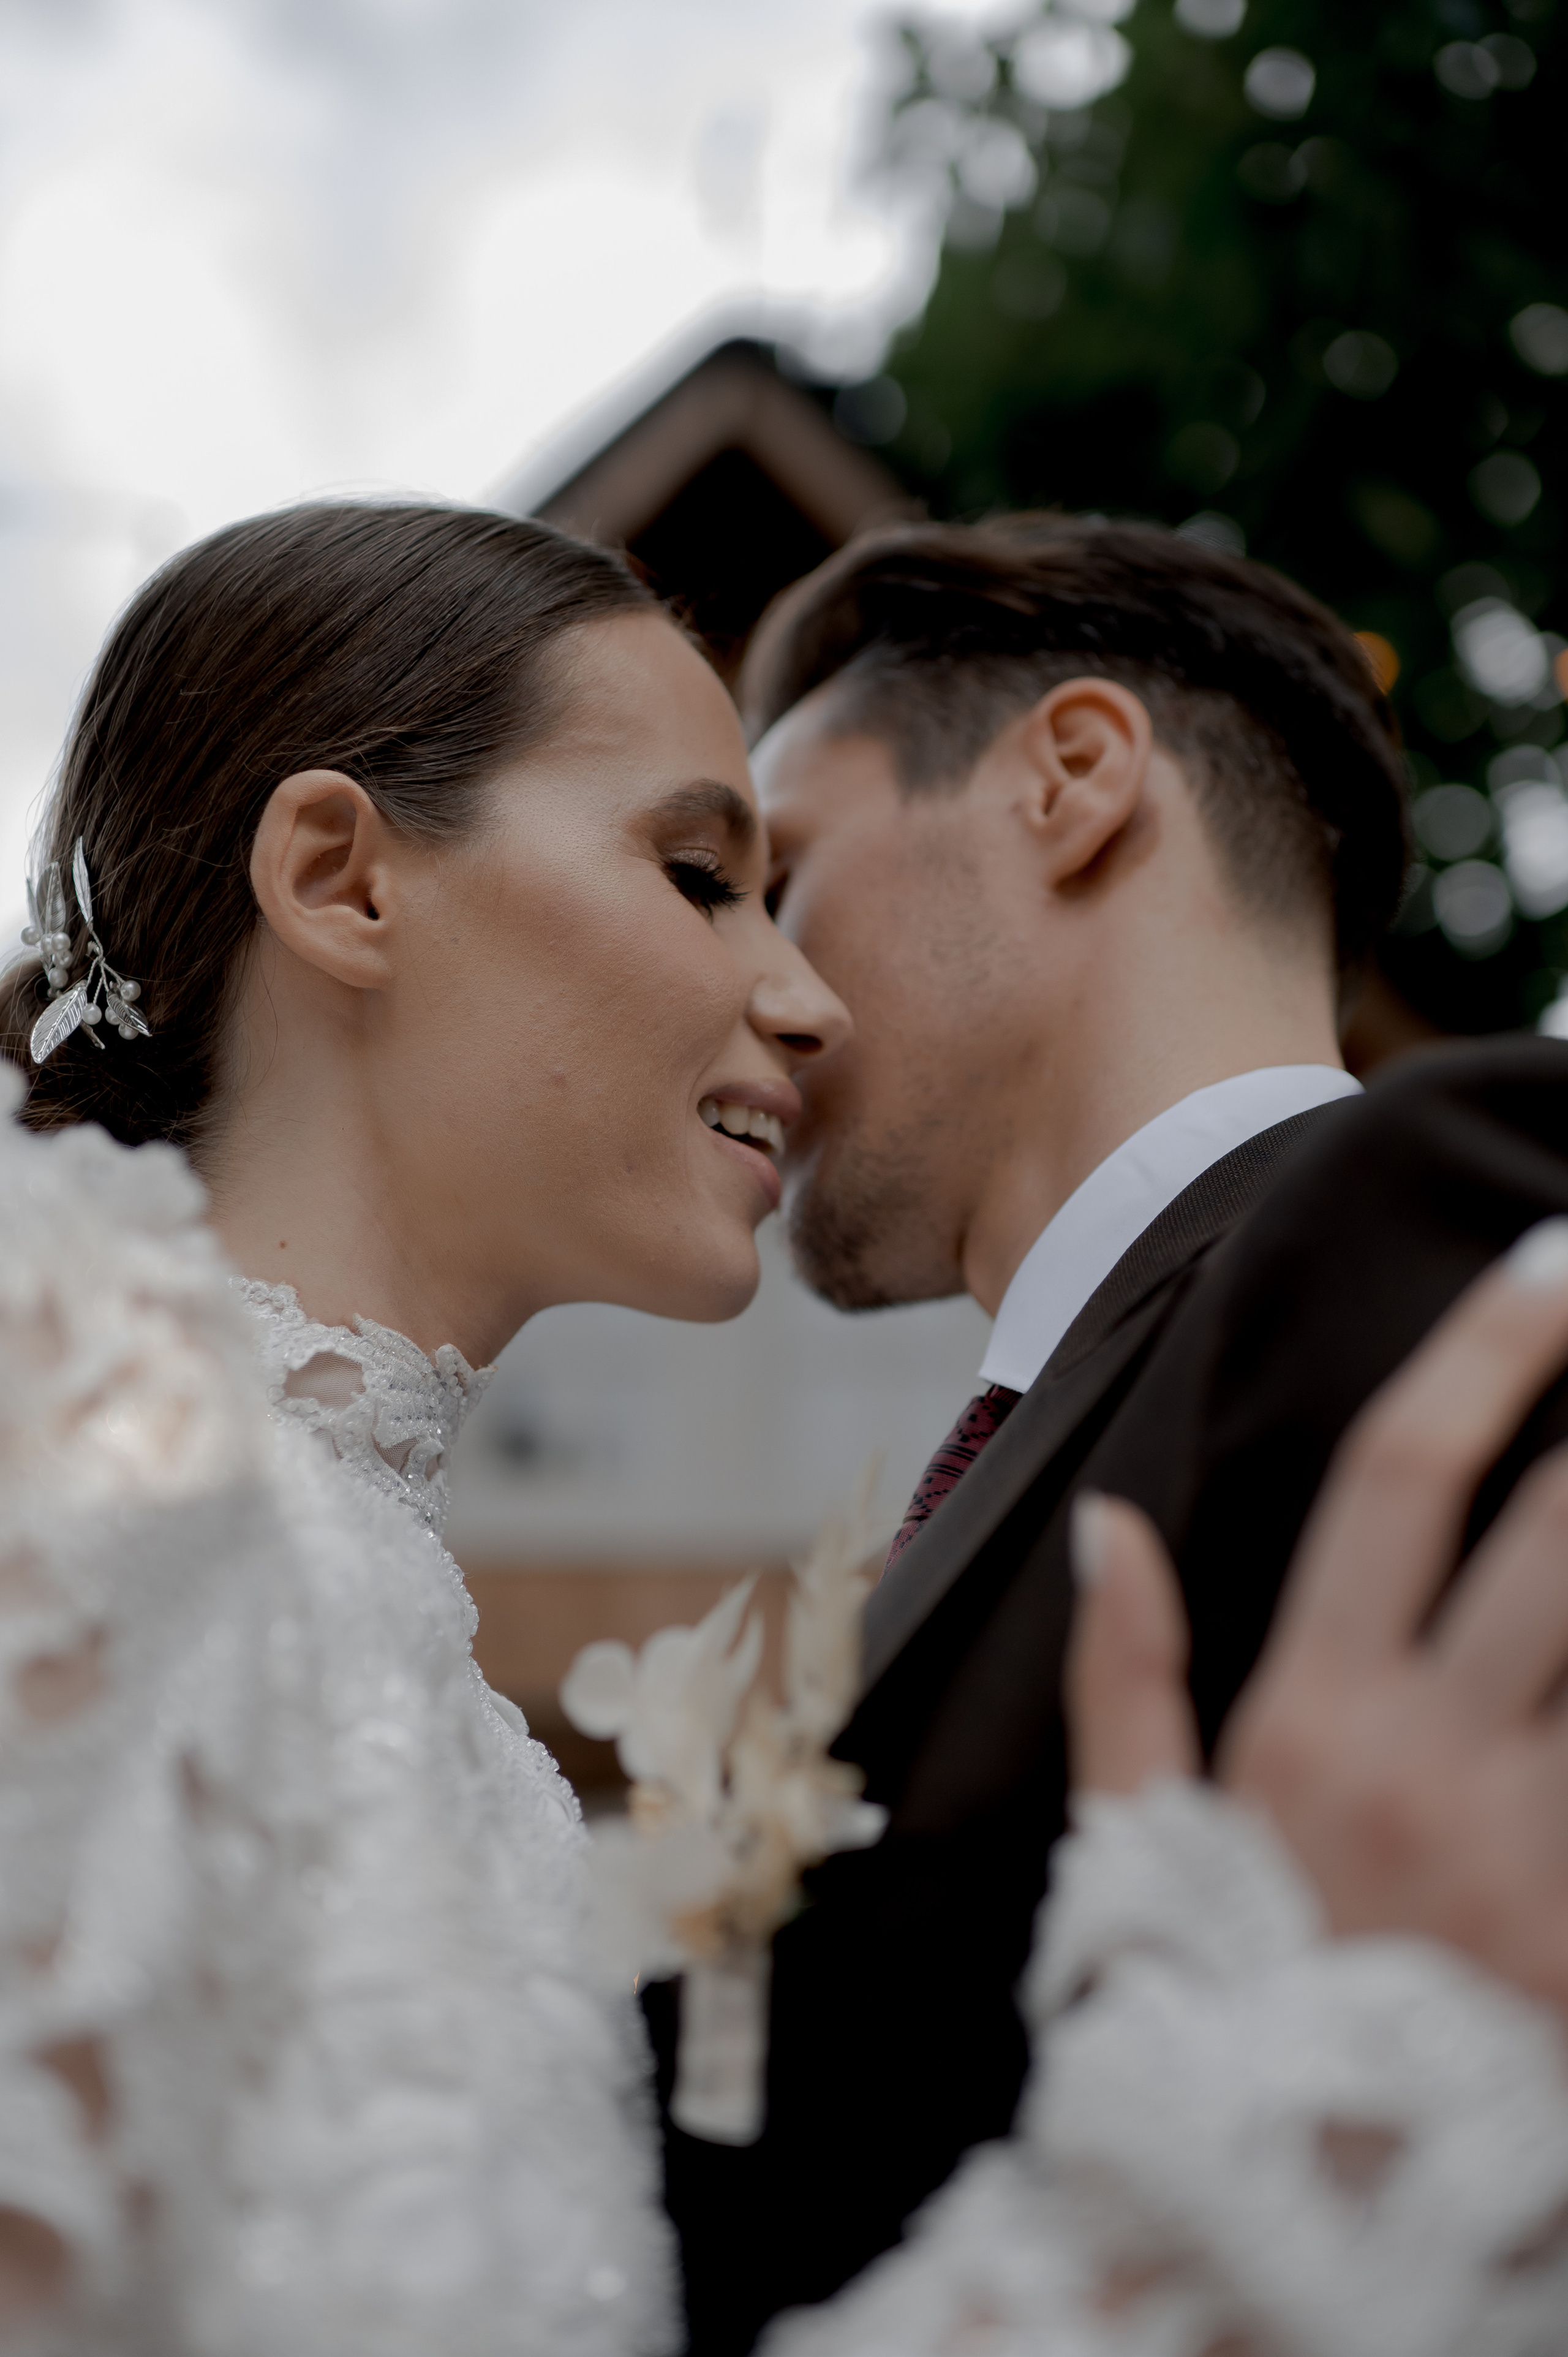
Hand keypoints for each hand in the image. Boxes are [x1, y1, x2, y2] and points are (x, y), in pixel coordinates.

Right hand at [1066, 1217, 1567, 2022]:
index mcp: (1309, 1717)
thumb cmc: (1215, 2019)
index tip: (1543, 1268)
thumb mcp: (1136, 1845)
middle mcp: (1428, 1757)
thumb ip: (1124, 1674)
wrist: (1300, 2244)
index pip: (1399, 1481)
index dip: (1483, 1359)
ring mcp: (1529, 1841)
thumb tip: (1113, 1523)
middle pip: (1556, 1529)